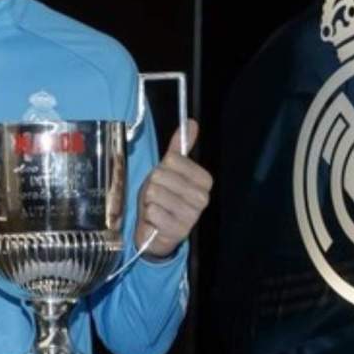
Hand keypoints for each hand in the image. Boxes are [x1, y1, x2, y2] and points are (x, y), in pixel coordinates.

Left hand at [134, 119, 211, 258]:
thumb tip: (191, 122)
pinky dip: (149, 215)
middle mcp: (203, 197)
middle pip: (161, 175)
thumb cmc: (163, 197)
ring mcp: (192, 216)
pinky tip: (155, 220)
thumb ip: (179, 147)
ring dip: (149, 201)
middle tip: (157, 196)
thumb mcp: (169, 170)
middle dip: (152, 185)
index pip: (173, 160)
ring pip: (155, 193)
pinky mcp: (179, 231)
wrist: (157, 230)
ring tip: (156, 207)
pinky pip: (153, 211)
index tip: (166, 179)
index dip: (162, 168)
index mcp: (204, 180)